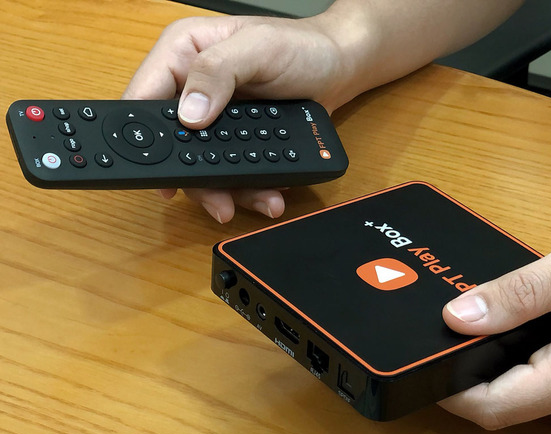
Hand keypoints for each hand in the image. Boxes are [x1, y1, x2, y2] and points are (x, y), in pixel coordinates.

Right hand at [122, 15, 354, 222]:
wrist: (339, 68)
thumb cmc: (302, 45)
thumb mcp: (258, 48)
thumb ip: (218, 72)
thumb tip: (190, 115)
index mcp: (183, 54)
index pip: (144, 96)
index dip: (142, 137)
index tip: (157, 172)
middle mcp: (192, 88)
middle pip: (174, 142)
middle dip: (196, 177)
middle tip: (217, 200)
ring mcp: (215, 118)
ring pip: (204, 164)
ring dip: (228, 189)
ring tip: (261, 201)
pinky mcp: (237, 139)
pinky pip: (233, 170)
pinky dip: (249, 187)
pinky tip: (269, 194)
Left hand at [439, 210, 550, 433]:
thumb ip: (517, 294)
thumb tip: (457, 318)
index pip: (498, 406)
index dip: (453, 391)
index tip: (429, 362)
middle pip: (509, 404)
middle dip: (477, 370)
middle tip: (465, 323)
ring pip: (529, 399)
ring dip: (507, 365)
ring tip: (508, 320)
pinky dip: (532, 365)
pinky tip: (536, 331)